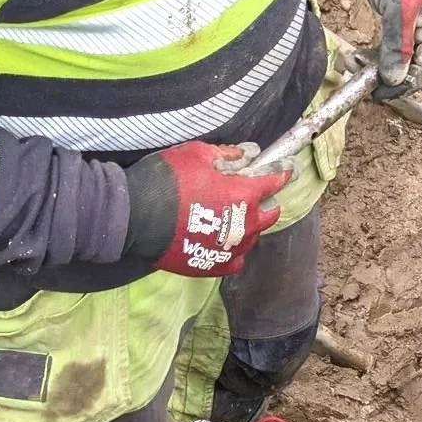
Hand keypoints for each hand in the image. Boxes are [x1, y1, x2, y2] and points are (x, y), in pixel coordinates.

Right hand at [136, 141, 285, 278]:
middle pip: (269, 214)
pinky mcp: (213, 266)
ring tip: (231, 217)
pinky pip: (235, 260)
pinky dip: (233, 250)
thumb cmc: (166, 180)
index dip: (281, 173)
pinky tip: (222, 241)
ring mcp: (230, 249)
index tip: (286, 170)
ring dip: (248, 225)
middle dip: (265, 202)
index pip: (274, 182)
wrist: (135, 217)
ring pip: (252, 237)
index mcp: (244, 195)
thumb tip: (247, 155)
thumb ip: (227, 155)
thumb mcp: (197, 154)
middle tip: (252, 194)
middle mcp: (244, 225)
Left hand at [353, 0, 421, 98]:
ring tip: (357, 65)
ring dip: (381, 66)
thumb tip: (396, 79)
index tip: (378, 94)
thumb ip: (398, 45)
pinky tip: (360, 56)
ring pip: (403, 58)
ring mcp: (418, 23)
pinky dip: (378, 54)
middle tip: (364, 81)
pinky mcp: (401, 17)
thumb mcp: (396, 8)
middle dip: (391, 77)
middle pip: (417, 68)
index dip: (404, 86)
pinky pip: (393, 46)